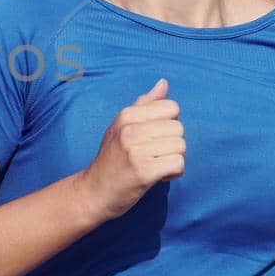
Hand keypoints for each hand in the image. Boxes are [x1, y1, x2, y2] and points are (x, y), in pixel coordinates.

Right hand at [79, 78, 184, 221]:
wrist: (93, 192)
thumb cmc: (111, 159)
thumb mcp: (121, 126)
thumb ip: (144, 105)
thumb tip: (164, 83)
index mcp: (127, 115)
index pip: (171, 107)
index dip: (167, 125)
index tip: (152, 139)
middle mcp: (130, 129)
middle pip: (178, 128)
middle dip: (171, 144)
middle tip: (152, 156)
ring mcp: (136, 150)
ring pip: (181, 146)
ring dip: (173, 160)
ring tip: (154, 166)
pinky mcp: (144, 171)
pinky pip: (178, 164)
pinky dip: (173, 173)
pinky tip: (158, 177)